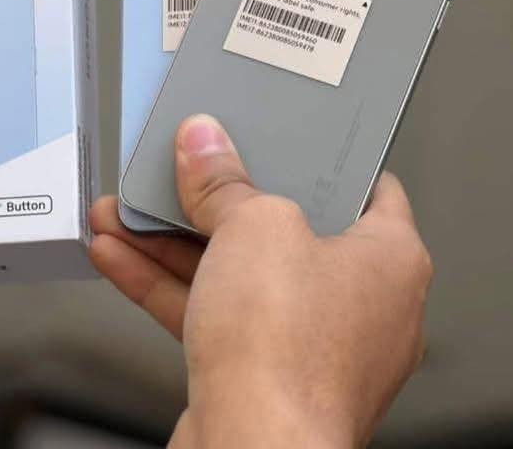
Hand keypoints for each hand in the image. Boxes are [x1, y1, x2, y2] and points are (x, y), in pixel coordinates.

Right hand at [91, 114, 431, 447]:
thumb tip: (206, 147)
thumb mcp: (253, 227)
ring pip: (238, 274)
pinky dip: (169, 285)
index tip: (283, 136)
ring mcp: (310, 345)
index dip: (318, 155)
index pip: (364, 187)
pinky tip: (122, 256)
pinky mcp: (264, 375)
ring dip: (175, 241)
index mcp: (390, 260)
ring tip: (129, 211)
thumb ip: (225, 182)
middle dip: (218, 201)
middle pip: (283, 229)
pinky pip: (215, 314)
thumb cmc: (291, 359)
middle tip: (187, 172)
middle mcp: (360, 305)